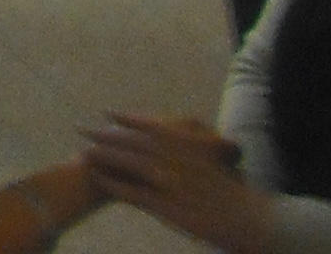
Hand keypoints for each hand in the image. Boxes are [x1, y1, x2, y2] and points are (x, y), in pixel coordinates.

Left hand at [83, 118, 258, 252]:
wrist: (249, 218)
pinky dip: (111, 183)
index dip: (125, 118)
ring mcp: (167, 180)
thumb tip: (176, 132)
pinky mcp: (165, 204)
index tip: (106, 112)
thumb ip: (192, 143)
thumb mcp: (216, 155)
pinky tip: (97, 178)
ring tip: (83, 152)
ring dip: (102, 155)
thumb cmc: (236, 189)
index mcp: (187, 142)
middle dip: (104, 134)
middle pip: (131, 141)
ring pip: (126, 162)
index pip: (149, 126)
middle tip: (82, 128)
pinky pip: (131, 191)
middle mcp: (174, 157)